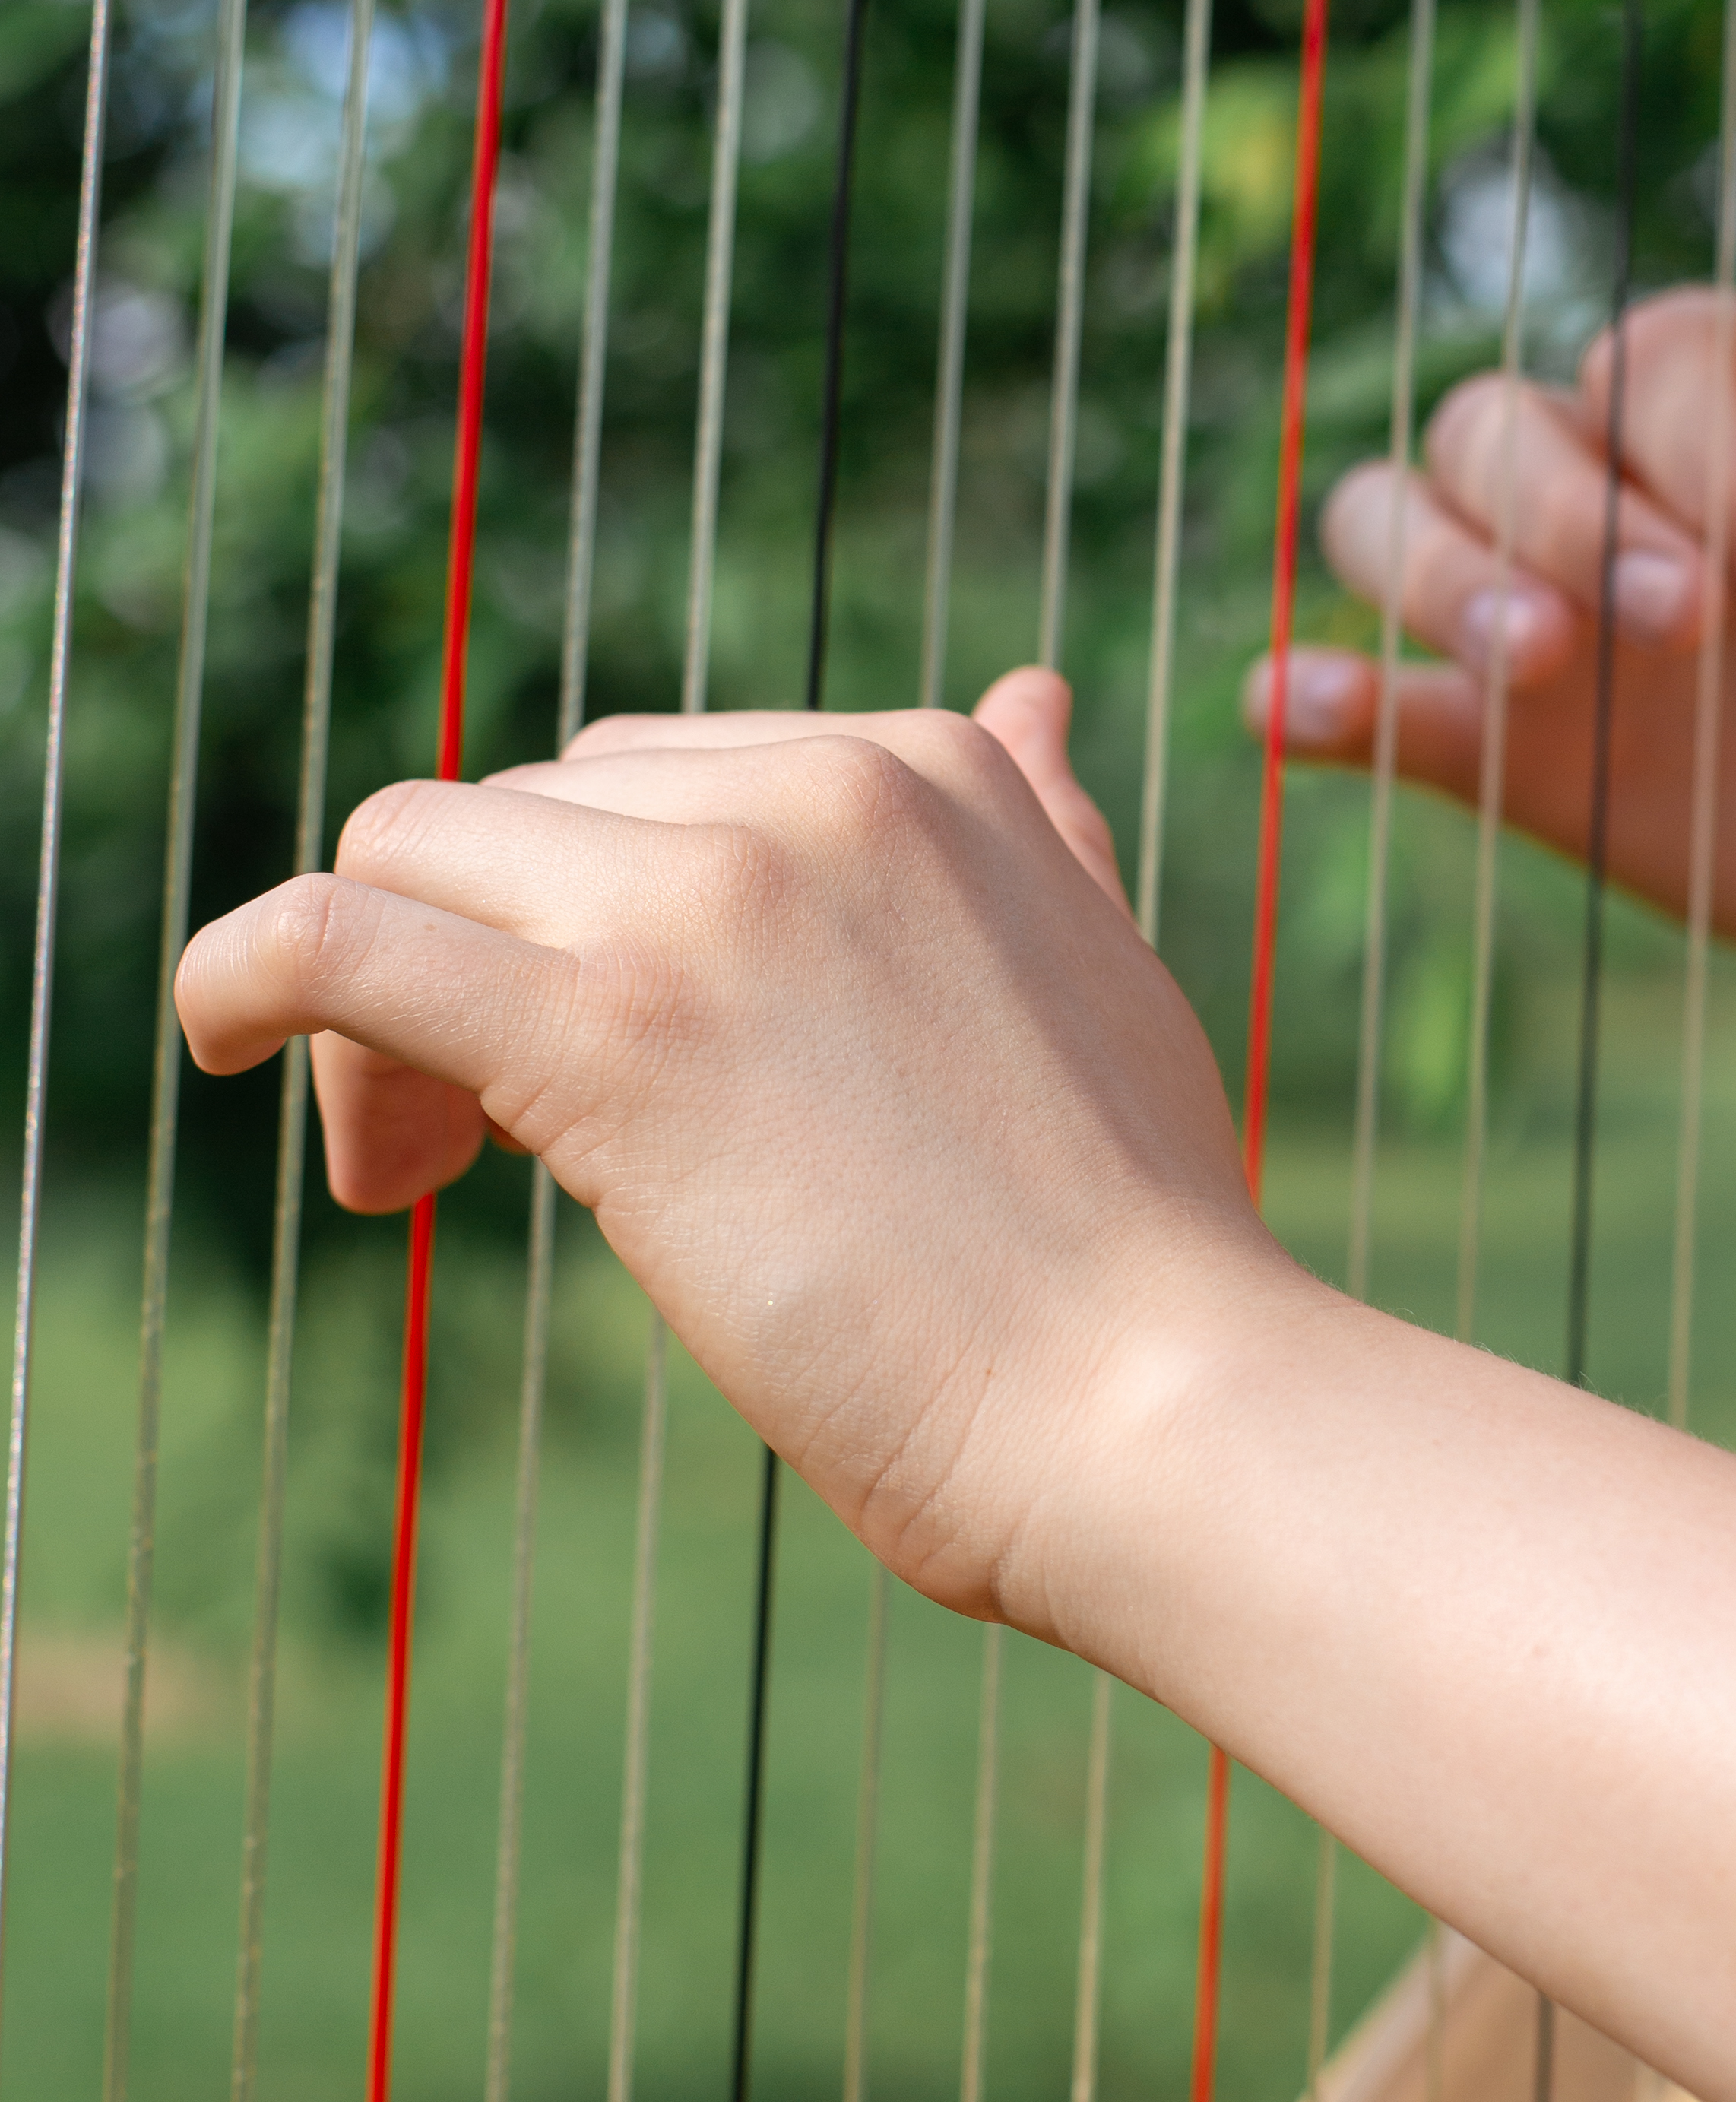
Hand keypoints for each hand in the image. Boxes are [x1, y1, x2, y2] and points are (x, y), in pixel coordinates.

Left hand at [171, 673, 1278, 1622]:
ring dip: (375, 1001)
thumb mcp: (1102, 971)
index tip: (592, 1071)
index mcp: (928, 768)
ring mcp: (711, 900)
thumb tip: (1025, 698)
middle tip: (479, 1150)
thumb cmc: (1135, 1244)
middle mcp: (818, 791)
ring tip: (414, 1169)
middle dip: (481, 951)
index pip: (653, 778)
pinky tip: (209, 1038)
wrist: (1160, 1402)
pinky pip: (338, 938)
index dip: (586, 912)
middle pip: (522, 810)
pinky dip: (240, 971)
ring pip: (418, 853)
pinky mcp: (611, 1035)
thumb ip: (1040, 832)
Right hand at [1255, 32, 1735, 1102]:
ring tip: (1541, 662)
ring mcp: (1551, 612)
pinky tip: (1288, 704)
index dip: (1718, 477)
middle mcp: (1610, 478)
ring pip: (1391, 529)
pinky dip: (1320, 700)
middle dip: (1577, 523)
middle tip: (1698, 628)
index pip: (1640, 375)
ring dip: (1443, 580)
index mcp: (1715, 383)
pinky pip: (1383, 708)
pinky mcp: (1518, 758)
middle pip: (1487, 432)